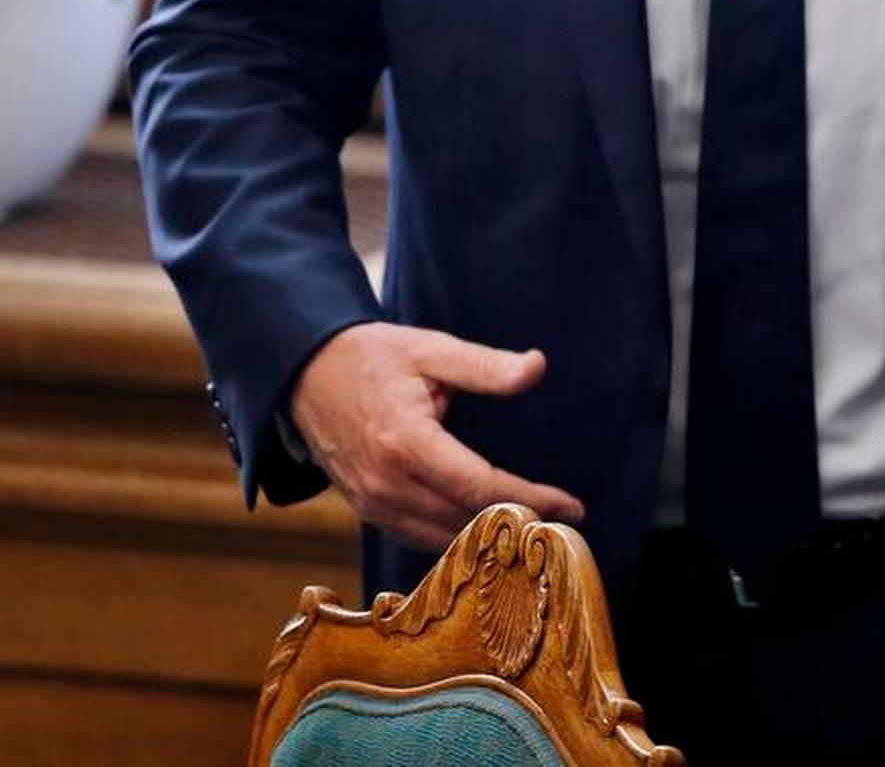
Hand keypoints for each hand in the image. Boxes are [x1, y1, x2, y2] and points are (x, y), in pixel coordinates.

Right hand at [288, 320, 585, 551]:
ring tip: (538, 534)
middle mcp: (386, 484)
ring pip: (442, 539)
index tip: (573, 507)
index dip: (531, 501)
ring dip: (490, 541)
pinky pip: (418, 537)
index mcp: (406, 443)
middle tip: (567, 527)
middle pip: (465, 521)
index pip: (480, 487)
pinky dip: (457, 541)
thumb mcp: (432, 350)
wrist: (304, 374)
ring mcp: (372, 503)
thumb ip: (486, 366)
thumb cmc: (374, 357)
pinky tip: (491, 534)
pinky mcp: (366, 510)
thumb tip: (537, 368)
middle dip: (519, 526)